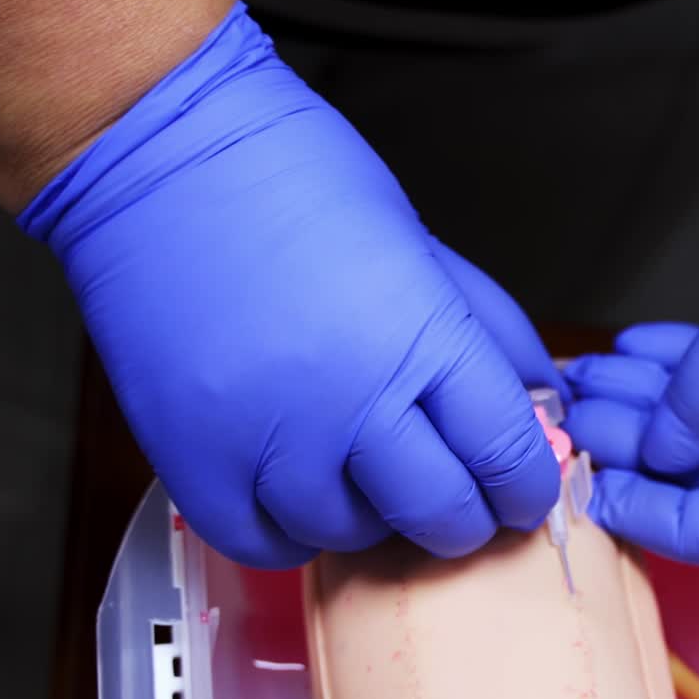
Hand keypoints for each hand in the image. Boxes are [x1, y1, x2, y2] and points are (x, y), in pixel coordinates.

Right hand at [21, 4, 561, 566]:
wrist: (160, 154)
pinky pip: (265, 544)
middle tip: (459, 499)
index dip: (527, 489)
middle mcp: (351, 401)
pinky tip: (299, 490)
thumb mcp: (426, 246)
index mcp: (424, 338)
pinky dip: (294, 530)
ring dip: (375, 517)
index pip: (507, 455)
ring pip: (354, 534)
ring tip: (365, 473)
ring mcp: (267, 438)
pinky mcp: (191, 460)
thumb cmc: (301, 182)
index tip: (524, 495)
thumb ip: (489, 334)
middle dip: (467, 518)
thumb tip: (538, 404)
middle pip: (441, 514)